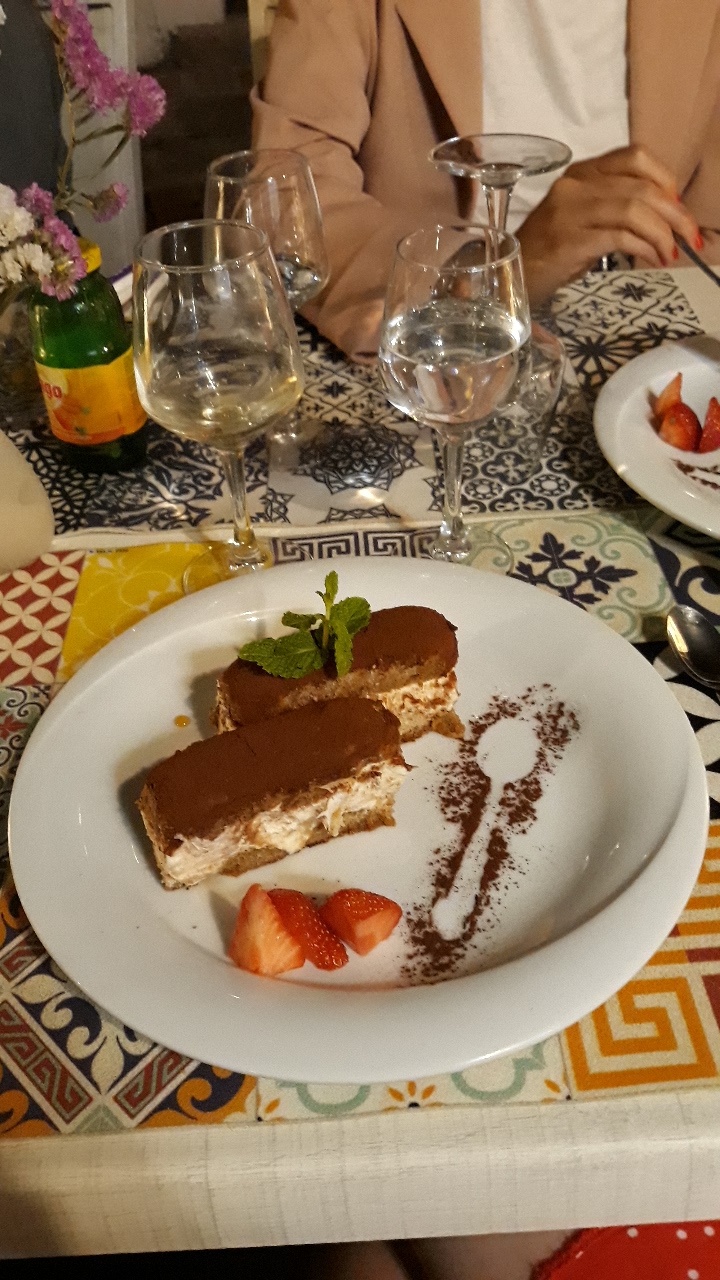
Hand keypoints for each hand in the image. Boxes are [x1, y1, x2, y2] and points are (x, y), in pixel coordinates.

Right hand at [516, 145, 702, 304]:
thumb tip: (665, 218)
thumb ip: (618, 210)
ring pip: (634, 209)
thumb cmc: (550, 253)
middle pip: (640, 186)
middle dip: (675, 213)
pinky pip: (619, 237)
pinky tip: (651, 260)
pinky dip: (643, 248)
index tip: (677, 207)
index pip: (634, 157)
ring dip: (662, 233)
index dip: (665, 178)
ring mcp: (569, 212)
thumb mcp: (585, 220)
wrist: (508, 278)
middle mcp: (575, 186)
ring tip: (670, 254)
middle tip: (690, 236)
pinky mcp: (569, 240)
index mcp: (581, 173)